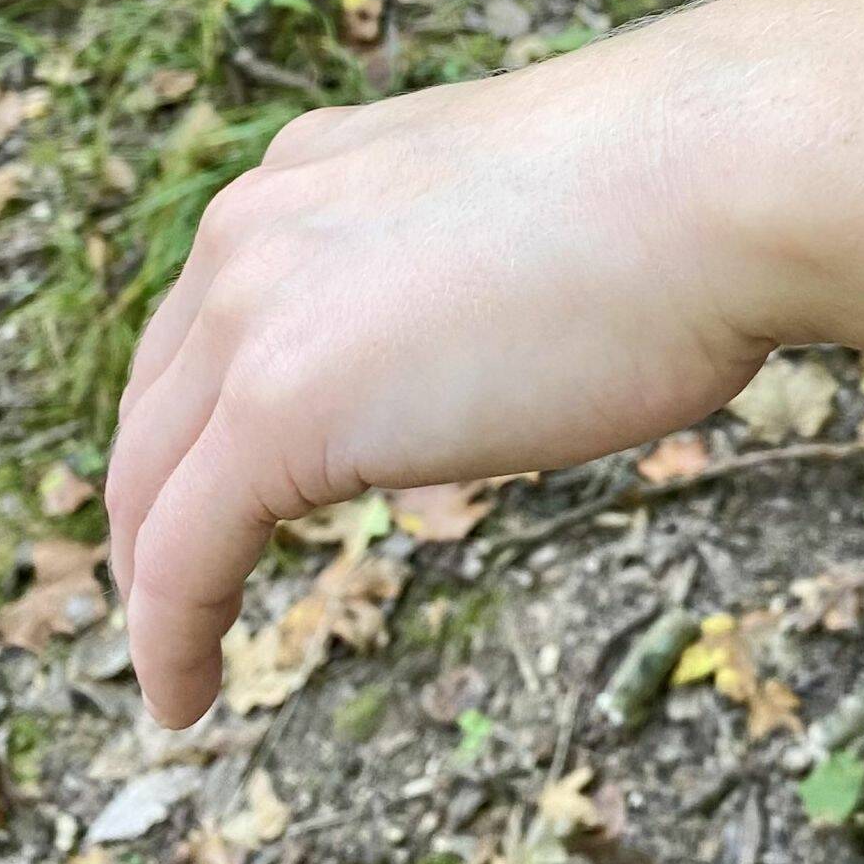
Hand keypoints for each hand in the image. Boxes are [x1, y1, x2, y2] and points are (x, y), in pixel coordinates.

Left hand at [105, 15, 773, 729]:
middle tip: (189, 584)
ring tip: (184, 658)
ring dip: (157, 576)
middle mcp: (260, 226)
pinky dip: (171, 636)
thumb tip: (504, 330)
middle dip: (160, 503)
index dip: (207, 414)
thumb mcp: (527, 211)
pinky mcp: (279, 410)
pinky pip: (183, 556)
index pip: (218, 311)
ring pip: (152, 481)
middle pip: (160, 399)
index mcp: (316, 166)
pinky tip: (185, 697)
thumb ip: (468, 261)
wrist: (711, 179)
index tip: (228, 486)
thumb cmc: (680, 195)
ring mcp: (257, 312)